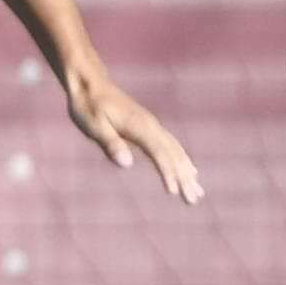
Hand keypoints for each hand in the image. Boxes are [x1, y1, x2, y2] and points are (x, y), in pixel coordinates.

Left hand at [65, 66, 205, 204]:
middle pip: (173, 155)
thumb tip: (126, 163)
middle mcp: (151, 125)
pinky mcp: (149, 127)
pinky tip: (190, 171)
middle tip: (193, 200)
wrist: (89, 84)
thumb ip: (111, 144)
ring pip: (176, 151)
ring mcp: (152, 125)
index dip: (167, 173)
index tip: (173, 192)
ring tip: (197, 193)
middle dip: (184, 178)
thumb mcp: (93, 126)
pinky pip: (171, 146)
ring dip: (187, 172)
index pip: (158, 153)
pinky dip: (182, 160)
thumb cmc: (88, 106)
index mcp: (139, 126)